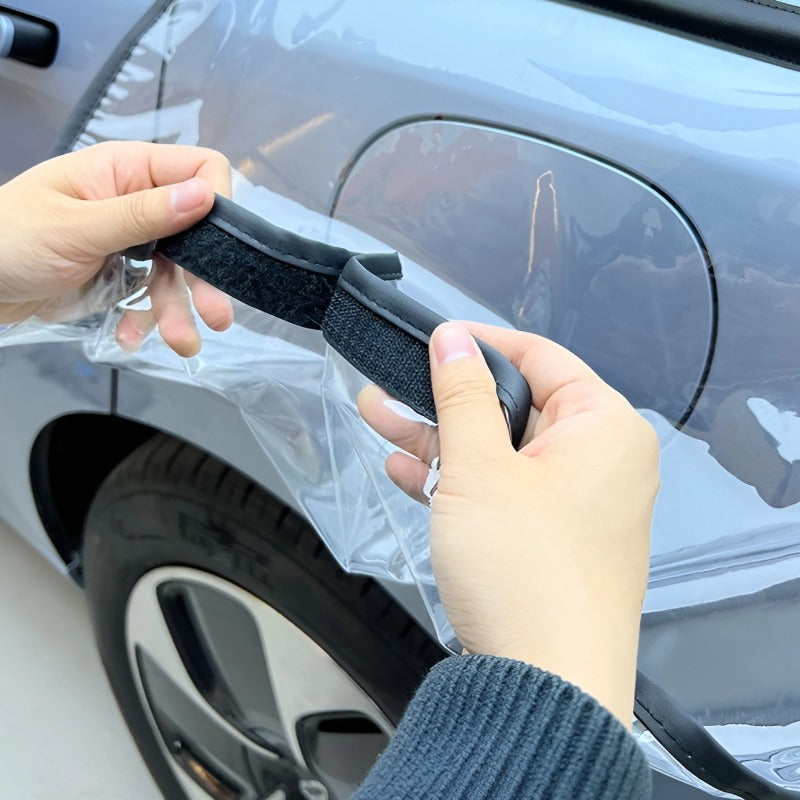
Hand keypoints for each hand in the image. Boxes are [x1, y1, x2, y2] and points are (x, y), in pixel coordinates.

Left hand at [0, 141, 233, 355]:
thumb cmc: (6, 239)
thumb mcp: (76, 228)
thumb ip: (142, 215)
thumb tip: (203, 196)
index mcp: (125, 171)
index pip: (198, 169)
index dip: (217, 201)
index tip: (218, 245)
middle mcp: (136, 202)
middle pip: (196, 232)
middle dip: (204, 276)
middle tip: (216, 315)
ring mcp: (131, 240)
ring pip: (177, 273)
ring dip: (178, 309)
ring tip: (182, 343)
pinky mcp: (122, 274)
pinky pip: (152, 296)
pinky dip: (146, 319)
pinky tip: (131, 335)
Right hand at [358, 322, 658, 724]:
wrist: (544, 688)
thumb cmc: (528, 576)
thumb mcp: (480, 469)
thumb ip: (463, 396)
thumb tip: (453, 340)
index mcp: (606, 429)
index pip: (542, 358)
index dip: (482, 345)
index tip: (435, 339)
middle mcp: (600, 463)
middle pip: (515, 408)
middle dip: (446, 400)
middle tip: (393, 385)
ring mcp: (575, 505)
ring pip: (500, 453)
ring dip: (440, 440)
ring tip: (380, 420)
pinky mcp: (549, 540)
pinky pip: (501, 494)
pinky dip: (457, 483)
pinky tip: (408, 472)